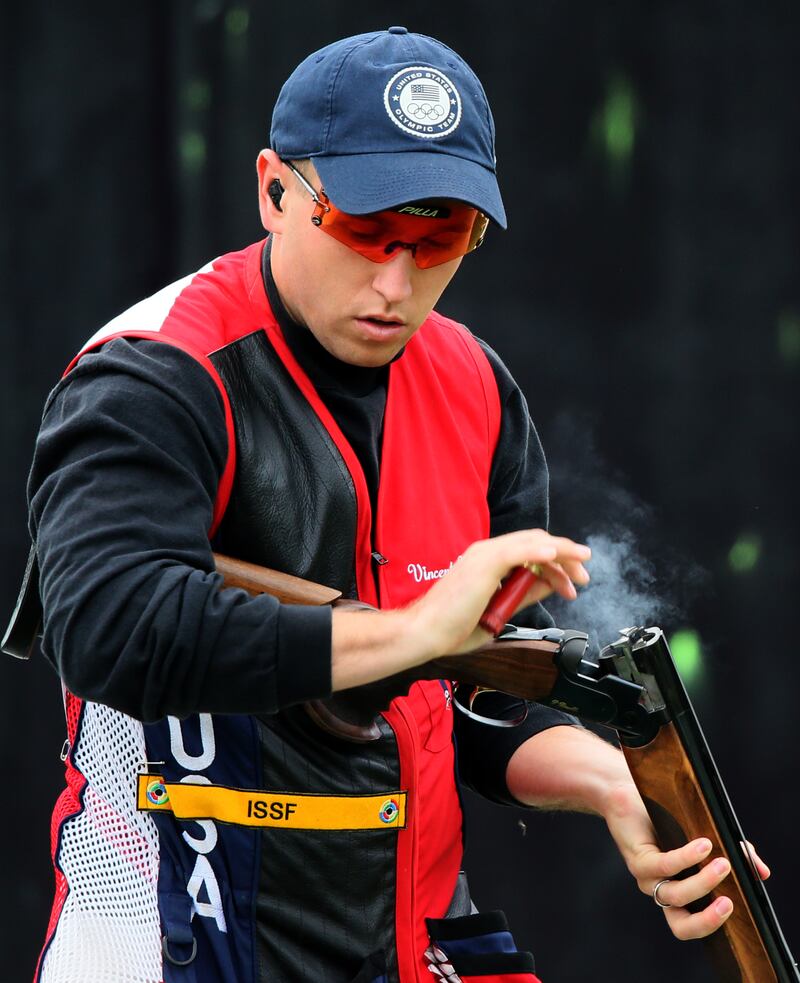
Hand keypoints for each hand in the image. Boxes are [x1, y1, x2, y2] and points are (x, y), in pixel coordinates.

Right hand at [331, 528, 589, 691]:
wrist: (425, 633)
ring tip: (580, 570)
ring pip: (532, 543)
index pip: (530, 552)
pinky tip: (556, 555)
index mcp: (488, 562)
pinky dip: (540, 551)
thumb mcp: (500, 611)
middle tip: (584, 577)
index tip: (571, 585)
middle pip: (536, 543)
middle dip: (566, 558)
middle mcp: (486, 553)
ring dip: (561, 555)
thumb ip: (524, 594)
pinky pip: (518, 551)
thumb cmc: (452, 627)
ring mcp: (484, 556)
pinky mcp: (483, 564)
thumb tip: (548, 584)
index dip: (556, 564)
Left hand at [604, 783, 769, 939]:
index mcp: (678, 895)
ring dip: (703, 882)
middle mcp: (662, 893)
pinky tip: (704, 845)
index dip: (714, 924)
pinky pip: (665, 865)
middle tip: (730, 903)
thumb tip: (762, 872)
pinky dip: (686, 857)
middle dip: (707, 920)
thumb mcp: (708, 839)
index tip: (737, 908)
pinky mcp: (640, 859)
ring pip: (676, 895)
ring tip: (723, 863)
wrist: (627, 796)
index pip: (694, 925)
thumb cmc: (668, 820)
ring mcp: (648, 879)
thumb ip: (735, 856)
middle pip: (682, 926)